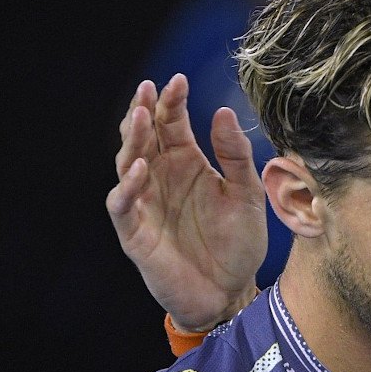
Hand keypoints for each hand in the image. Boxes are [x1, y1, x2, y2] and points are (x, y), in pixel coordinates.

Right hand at [106, 74, 266, 331]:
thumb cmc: (239, 244)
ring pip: (127, 162)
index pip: (171, 124)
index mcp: (187, 163)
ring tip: (139, 116)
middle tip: (148, 88)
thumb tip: (224, 112)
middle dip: (143, 111)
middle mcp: (161, 177)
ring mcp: (145, 203)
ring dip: (131, 140)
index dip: (172, 101)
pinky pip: (123, 204)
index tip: (179, 79)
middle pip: (143, 136)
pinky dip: (128, 186)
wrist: (232, 292)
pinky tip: (140, 168)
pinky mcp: (135, 232)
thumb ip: (236, 156)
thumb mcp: (246, 195)